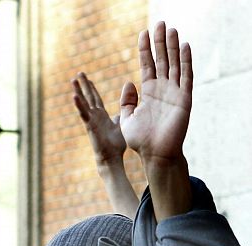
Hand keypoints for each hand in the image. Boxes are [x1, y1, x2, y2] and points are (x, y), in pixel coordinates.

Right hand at [72, 72, 126, 167]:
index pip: (96, 98)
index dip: (92, 88)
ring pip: (83, 103)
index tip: (88, 79)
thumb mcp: (120, 125)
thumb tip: (123, 111)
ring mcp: (91, 120)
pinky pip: (83, 113)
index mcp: (102, 116)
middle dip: (83, 85)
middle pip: (88, 97)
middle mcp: (95, 116)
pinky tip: (74, 95)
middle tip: (78, 73)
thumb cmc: (116, 145)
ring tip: (73, 80)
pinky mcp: (89, 126)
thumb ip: (119, 116)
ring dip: (78, 91)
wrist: (112, 158)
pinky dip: (79, 104)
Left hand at [120, 21, 191, 165]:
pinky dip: (185, 61)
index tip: (143, 33)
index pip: (147, 65)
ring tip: (170, 29)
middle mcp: (162, 89)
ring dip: (172, 47)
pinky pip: (186, 76)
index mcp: (148, 93)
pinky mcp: (184, 99)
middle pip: (161, 60)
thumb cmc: (141, 141)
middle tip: (159, 23)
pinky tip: (184, 47)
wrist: (155, 155)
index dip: (145, 49)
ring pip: (174, 64)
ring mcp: (174, 93)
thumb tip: (128, 82)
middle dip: (159, 42)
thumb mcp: (127, 120)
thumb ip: (127, 102)